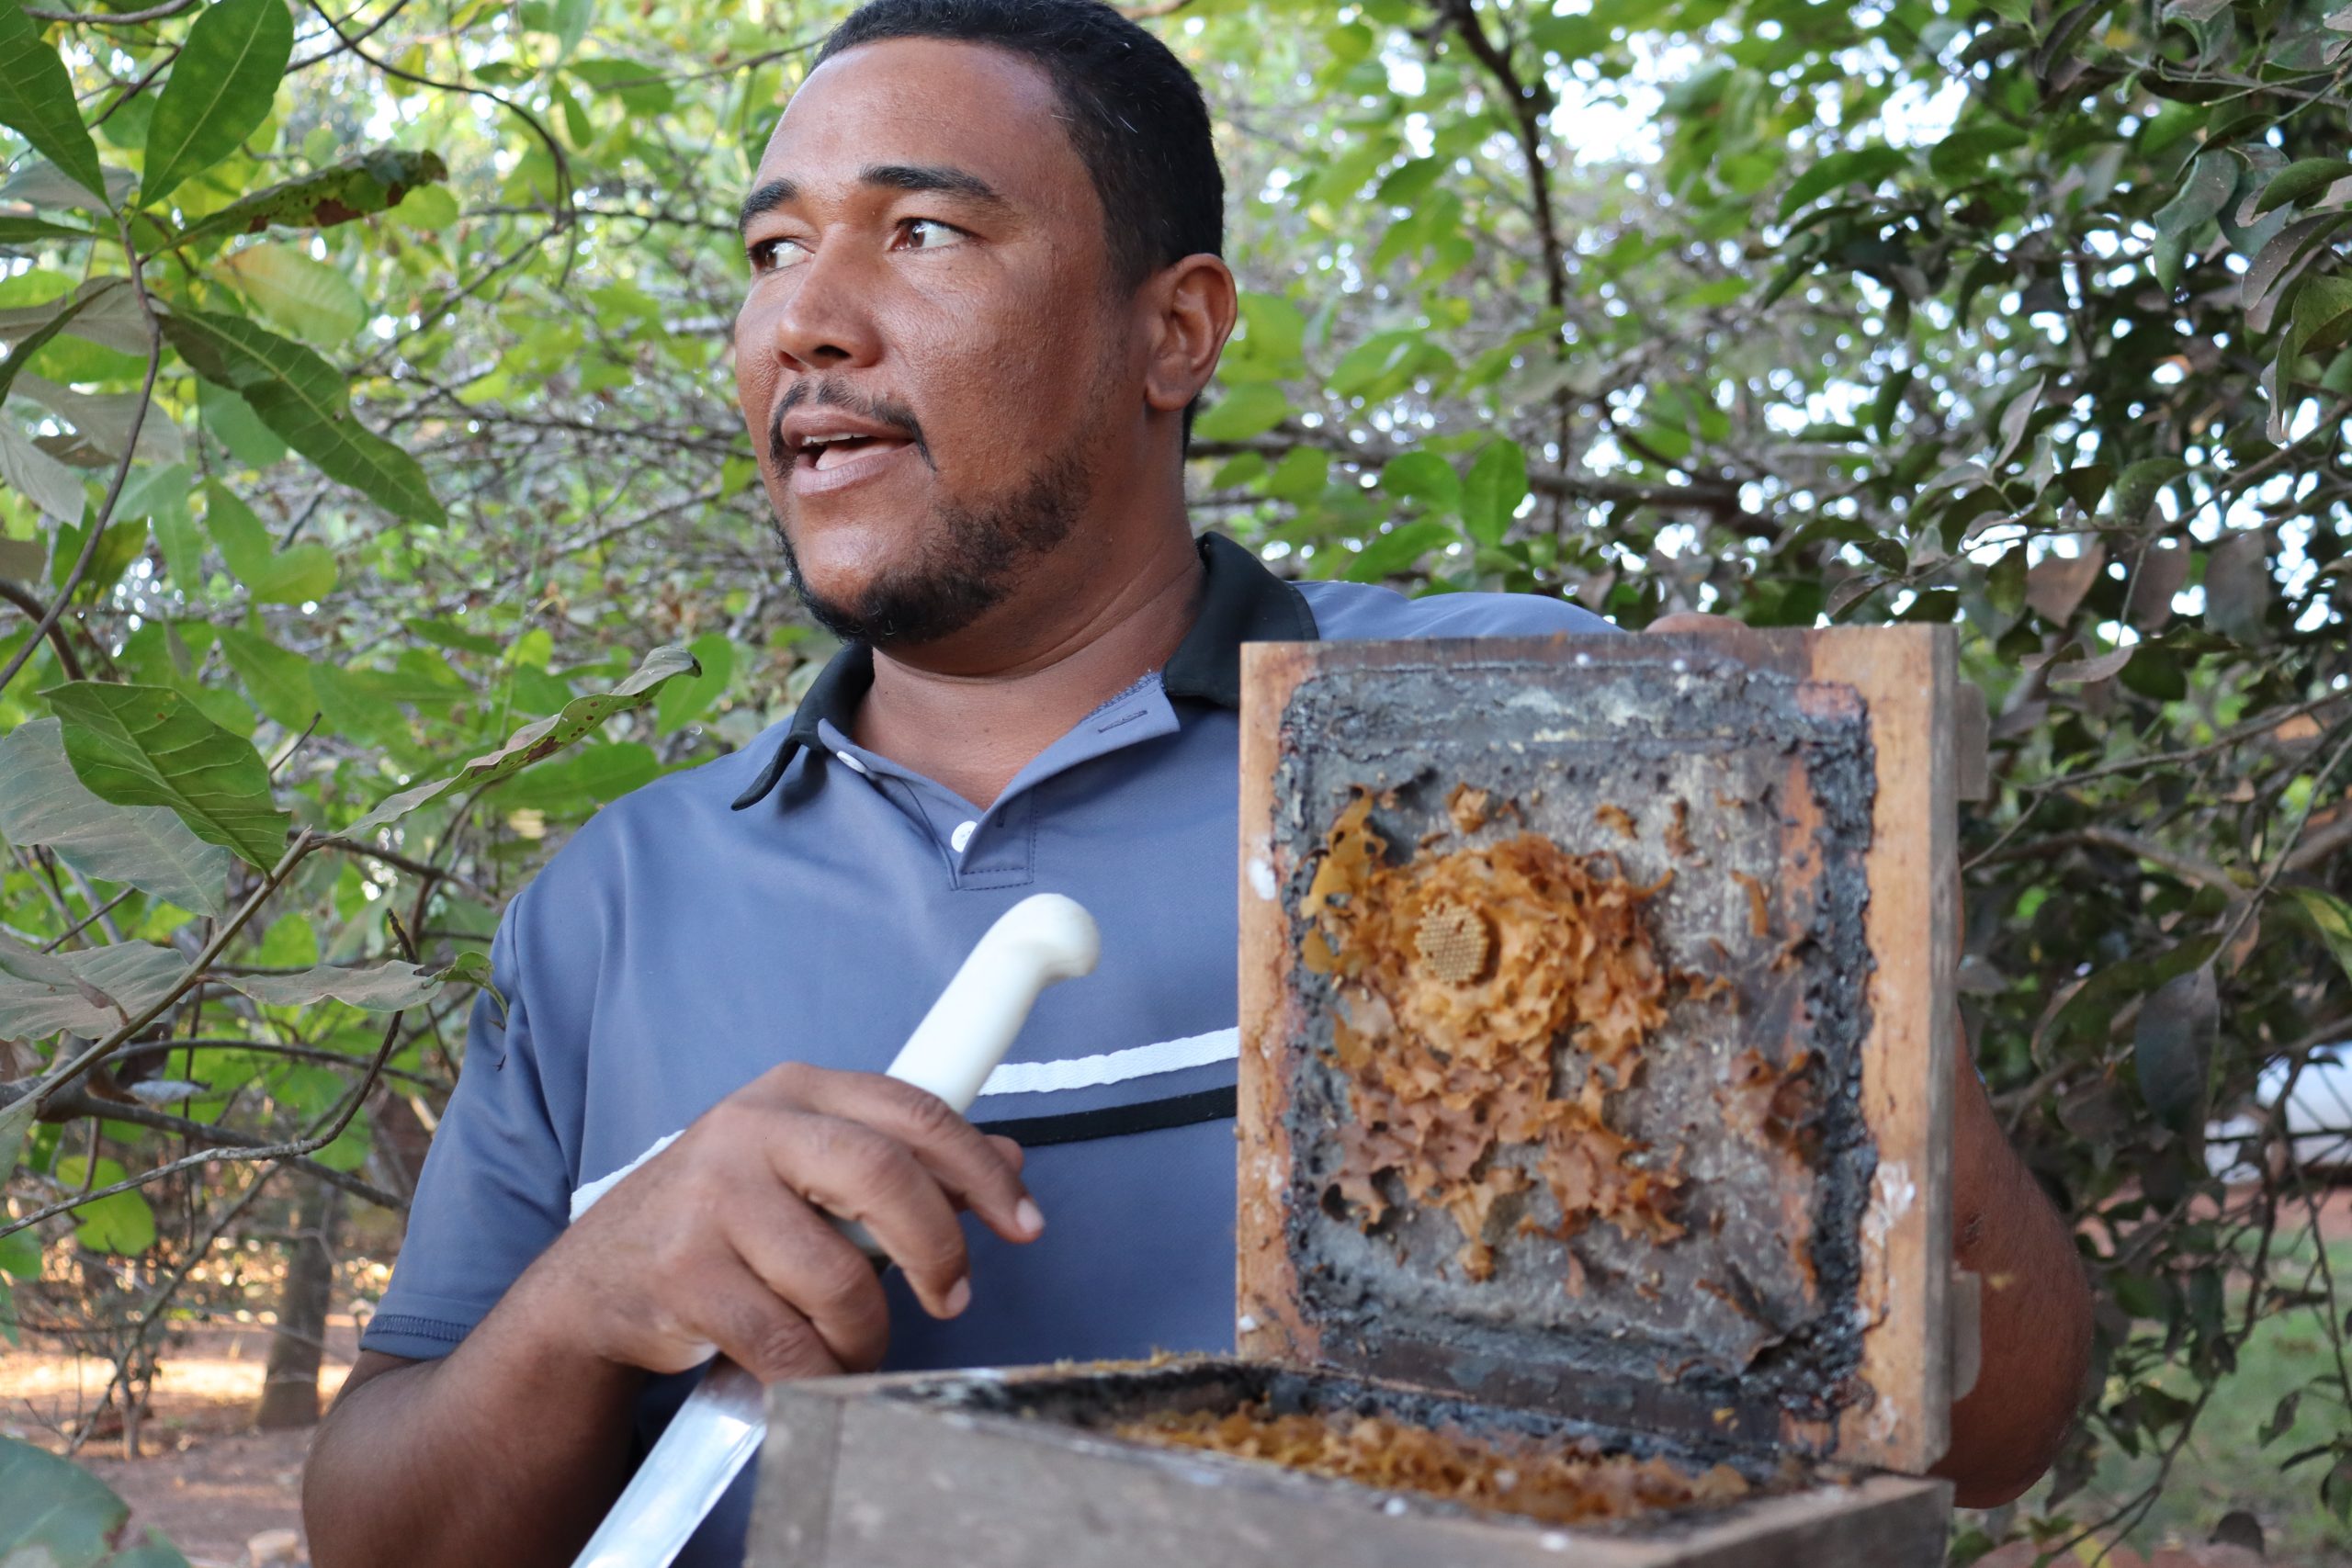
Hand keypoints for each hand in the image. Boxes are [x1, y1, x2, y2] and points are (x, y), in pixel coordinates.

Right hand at [514, 1062, 1041, 1382]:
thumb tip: (1009, 1159)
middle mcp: (751, 1128)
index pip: (915, 1114)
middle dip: (938, 1250)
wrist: (600, 1281)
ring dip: (868, 1333)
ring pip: (841, 1279)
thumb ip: (904, 1163)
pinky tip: (818, 1372)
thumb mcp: (810, 1170)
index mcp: (796, 1089)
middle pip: (886, 1178)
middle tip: (954, 1299)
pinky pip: (788, 1341)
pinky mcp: (685, 1273)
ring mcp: (711, 1199)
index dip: (983, 1171)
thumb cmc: (724, 1220)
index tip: (1024, 1224)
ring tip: (859, 1347)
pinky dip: (820, 1372)